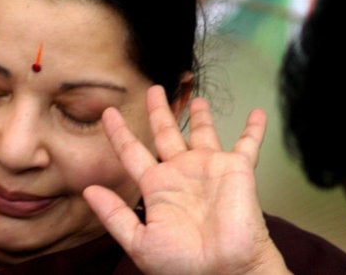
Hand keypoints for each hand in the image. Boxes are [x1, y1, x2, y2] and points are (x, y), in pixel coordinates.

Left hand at [83, 85, 289, 273]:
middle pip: (166, 133)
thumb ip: (114, 214)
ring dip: (200, 115)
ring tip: (196, 96)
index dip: (119, 133)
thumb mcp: (139, 241)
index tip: (107, 113)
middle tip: (154, 89)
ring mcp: (208, 169)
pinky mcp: (236, 170)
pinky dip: (254, 129)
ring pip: (202, 132)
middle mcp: (181, 173)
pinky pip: (247, 145)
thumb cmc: (182, 264)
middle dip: (159, 111)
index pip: (132, 152)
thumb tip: (88, 191)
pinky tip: (257, 113)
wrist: (223, 272)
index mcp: (156, 187)